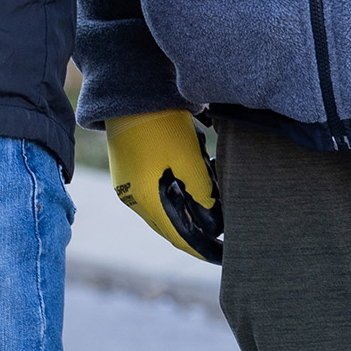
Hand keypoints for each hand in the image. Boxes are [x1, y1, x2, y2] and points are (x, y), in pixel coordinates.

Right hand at [106, 109, 222, 262]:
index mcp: (145, 199)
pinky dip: (175, 194)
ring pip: (162, 209)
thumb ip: (203, 194)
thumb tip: (213, 222)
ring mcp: (126, 184)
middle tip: (223, 228)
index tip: (223, 255)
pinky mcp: (127, 171)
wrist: (131, 94)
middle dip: (196, 229)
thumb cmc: (161, 125)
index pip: (178, 237)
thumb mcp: (189, 160)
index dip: (202, 249)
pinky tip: (191, 178)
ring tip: (211, 196)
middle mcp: (131, 197)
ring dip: (186, 208)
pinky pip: (154, 194)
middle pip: (169, 226)